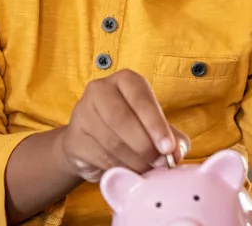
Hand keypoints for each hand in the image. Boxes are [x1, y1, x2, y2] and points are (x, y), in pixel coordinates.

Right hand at [54, 70, 188, 180]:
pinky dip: (118, 168)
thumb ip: (172, 138)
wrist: (90, 143)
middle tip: (158, 163)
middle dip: (144, 146)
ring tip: (145, 169)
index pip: (141, 98)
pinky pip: (99, 156)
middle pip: (122, 119)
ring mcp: (83, 112)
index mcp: (125, 81)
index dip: (156, 125)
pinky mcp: (74, 137)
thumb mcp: (154, 128)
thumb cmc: (129, 130)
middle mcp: (100, 89)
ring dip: (134, 160)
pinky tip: (127, 170)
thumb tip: (177, 153)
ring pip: (111, 141)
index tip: (168, 148)